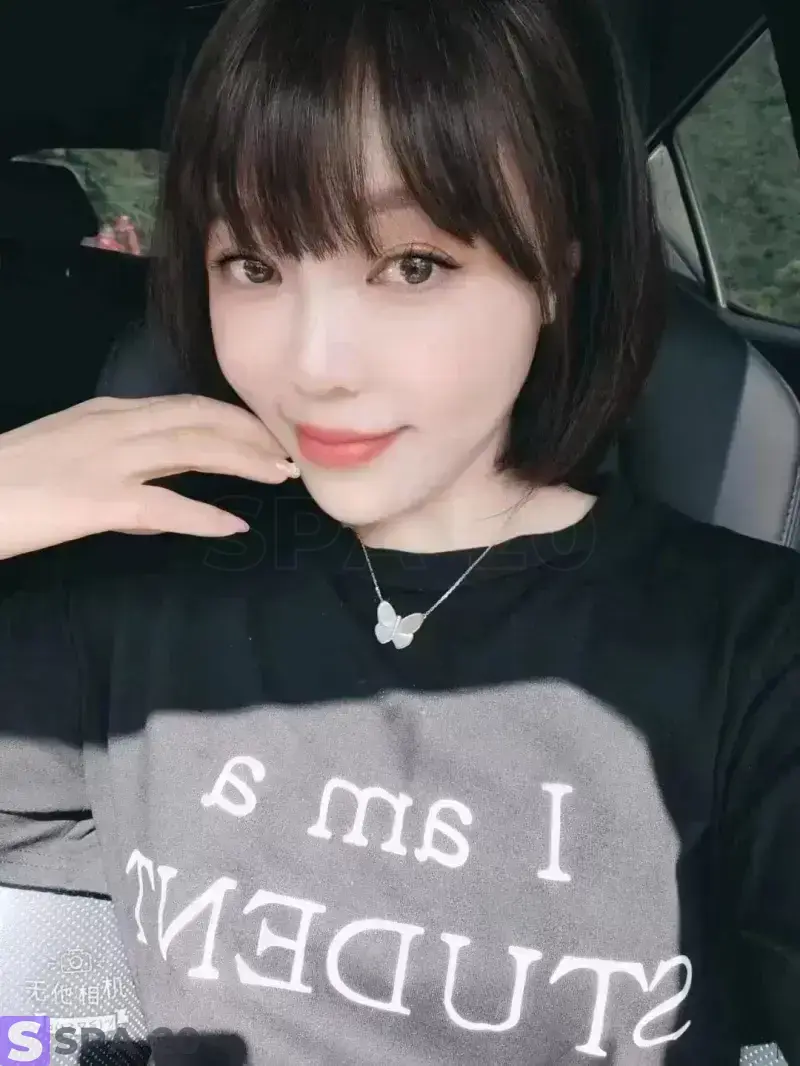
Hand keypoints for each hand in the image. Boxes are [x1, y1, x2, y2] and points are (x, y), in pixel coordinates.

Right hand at [0, 395, 297, 559]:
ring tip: (280, 476)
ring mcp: (106, 461)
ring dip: (244, 461)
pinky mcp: (96, 501)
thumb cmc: (10, 480)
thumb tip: (159, 493)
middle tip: (288, 455)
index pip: (187, 406)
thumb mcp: (69, 453)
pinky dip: (205, 516)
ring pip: (193, 450)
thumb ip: (116, 461)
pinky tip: (234, 526)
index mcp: (108, 413)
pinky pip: (165, 507)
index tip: (265, 435)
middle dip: (251, 434)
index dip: (234, 419)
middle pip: (199, 420)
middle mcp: (114, 426)